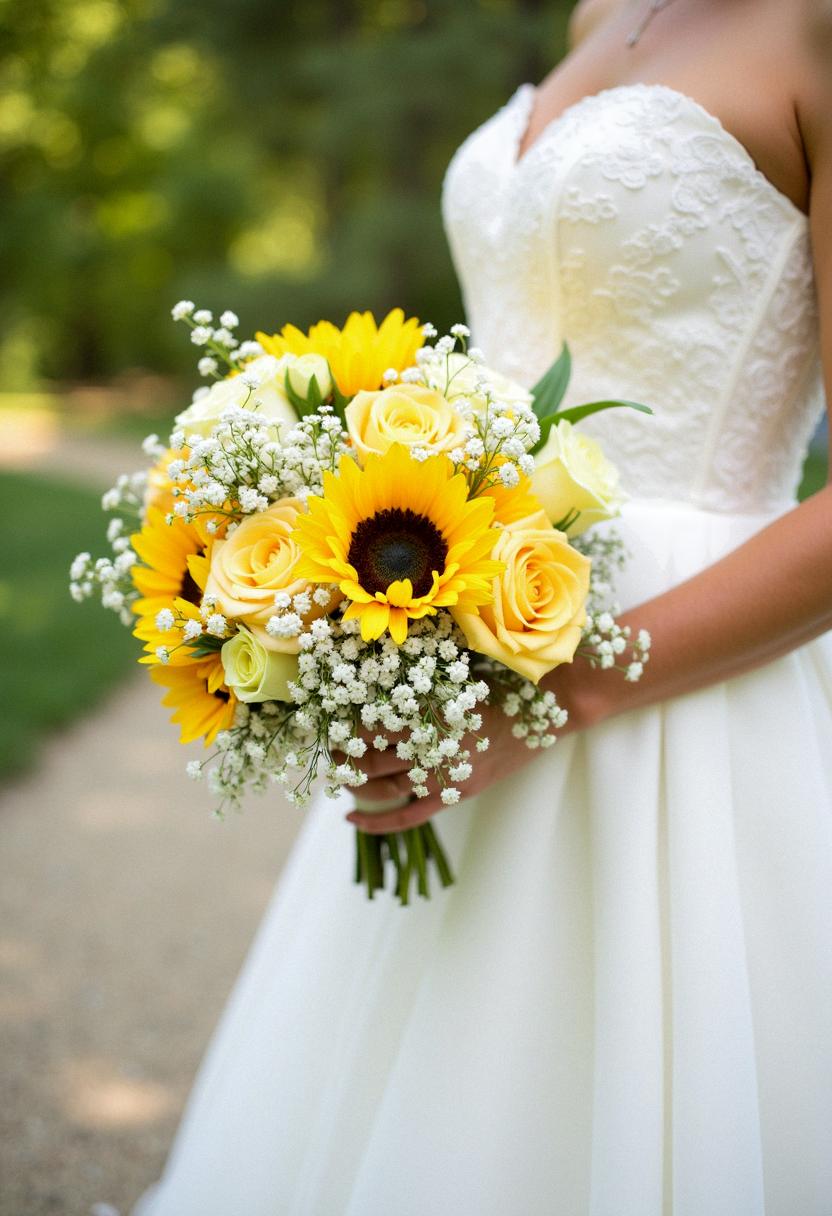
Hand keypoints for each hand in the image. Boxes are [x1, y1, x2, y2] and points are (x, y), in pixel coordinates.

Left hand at [346, 665, 587, 834]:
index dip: (342, 719)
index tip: (323, 711)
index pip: (371, 721)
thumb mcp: (460, 664)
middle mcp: (433, 746)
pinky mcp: (457, 793)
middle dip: (341, 750)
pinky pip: (410, 816)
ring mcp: (445, 775)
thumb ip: (424, 666)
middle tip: (323, 740)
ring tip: (333, 770)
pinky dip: (378, 822)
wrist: (553, 706)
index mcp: (432, 710)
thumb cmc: (506, 676)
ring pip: (383, 786)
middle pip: (370, 755)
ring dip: (352, 781)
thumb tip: (380, 650)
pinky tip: (351, 819)